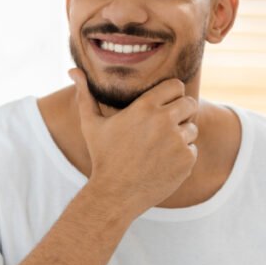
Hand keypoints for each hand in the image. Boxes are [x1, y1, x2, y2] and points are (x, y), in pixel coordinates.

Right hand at [68, 70, 197, 216]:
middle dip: (181, 112)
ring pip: (192, 128)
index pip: (176, 85)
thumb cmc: (102, 156)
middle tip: (165, 126)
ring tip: (159, 148)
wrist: (115, 194)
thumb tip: (73, 70)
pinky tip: (161, 163)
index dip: (172, 93)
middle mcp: (164, 121)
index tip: (164, 103)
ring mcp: (177, 141)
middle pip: (190, 104)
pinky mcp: (186, 160)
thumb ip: (85, 95)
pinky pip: (192, 149)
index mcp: (144, 107)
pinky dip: (181, 156)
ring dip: (181, 136)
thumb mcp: (90, 124)